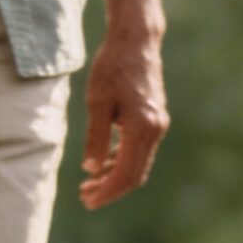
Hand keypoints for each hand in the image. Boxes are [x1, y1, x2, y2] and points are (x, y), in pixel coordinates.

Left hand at [77, 30, 166, 208]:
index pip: (126, 173)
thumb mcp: (97, 102)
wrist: (136, 41)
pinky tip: (102, 163)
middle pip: (135, 174)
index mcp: (142, 128)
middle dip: (111, 189)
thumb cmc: (113, 67)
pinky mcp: (154, 118)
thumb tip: (92, 170)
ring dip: (115, 176)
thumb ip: (96, 138)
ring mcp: (158, 124)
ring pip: (138, 163)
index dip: (108, 191)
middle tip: (85, 198)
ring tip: (89, 183)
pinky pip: (139, 149)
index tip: (88, 201)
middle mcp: (155, 129)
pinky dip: (122, 160)